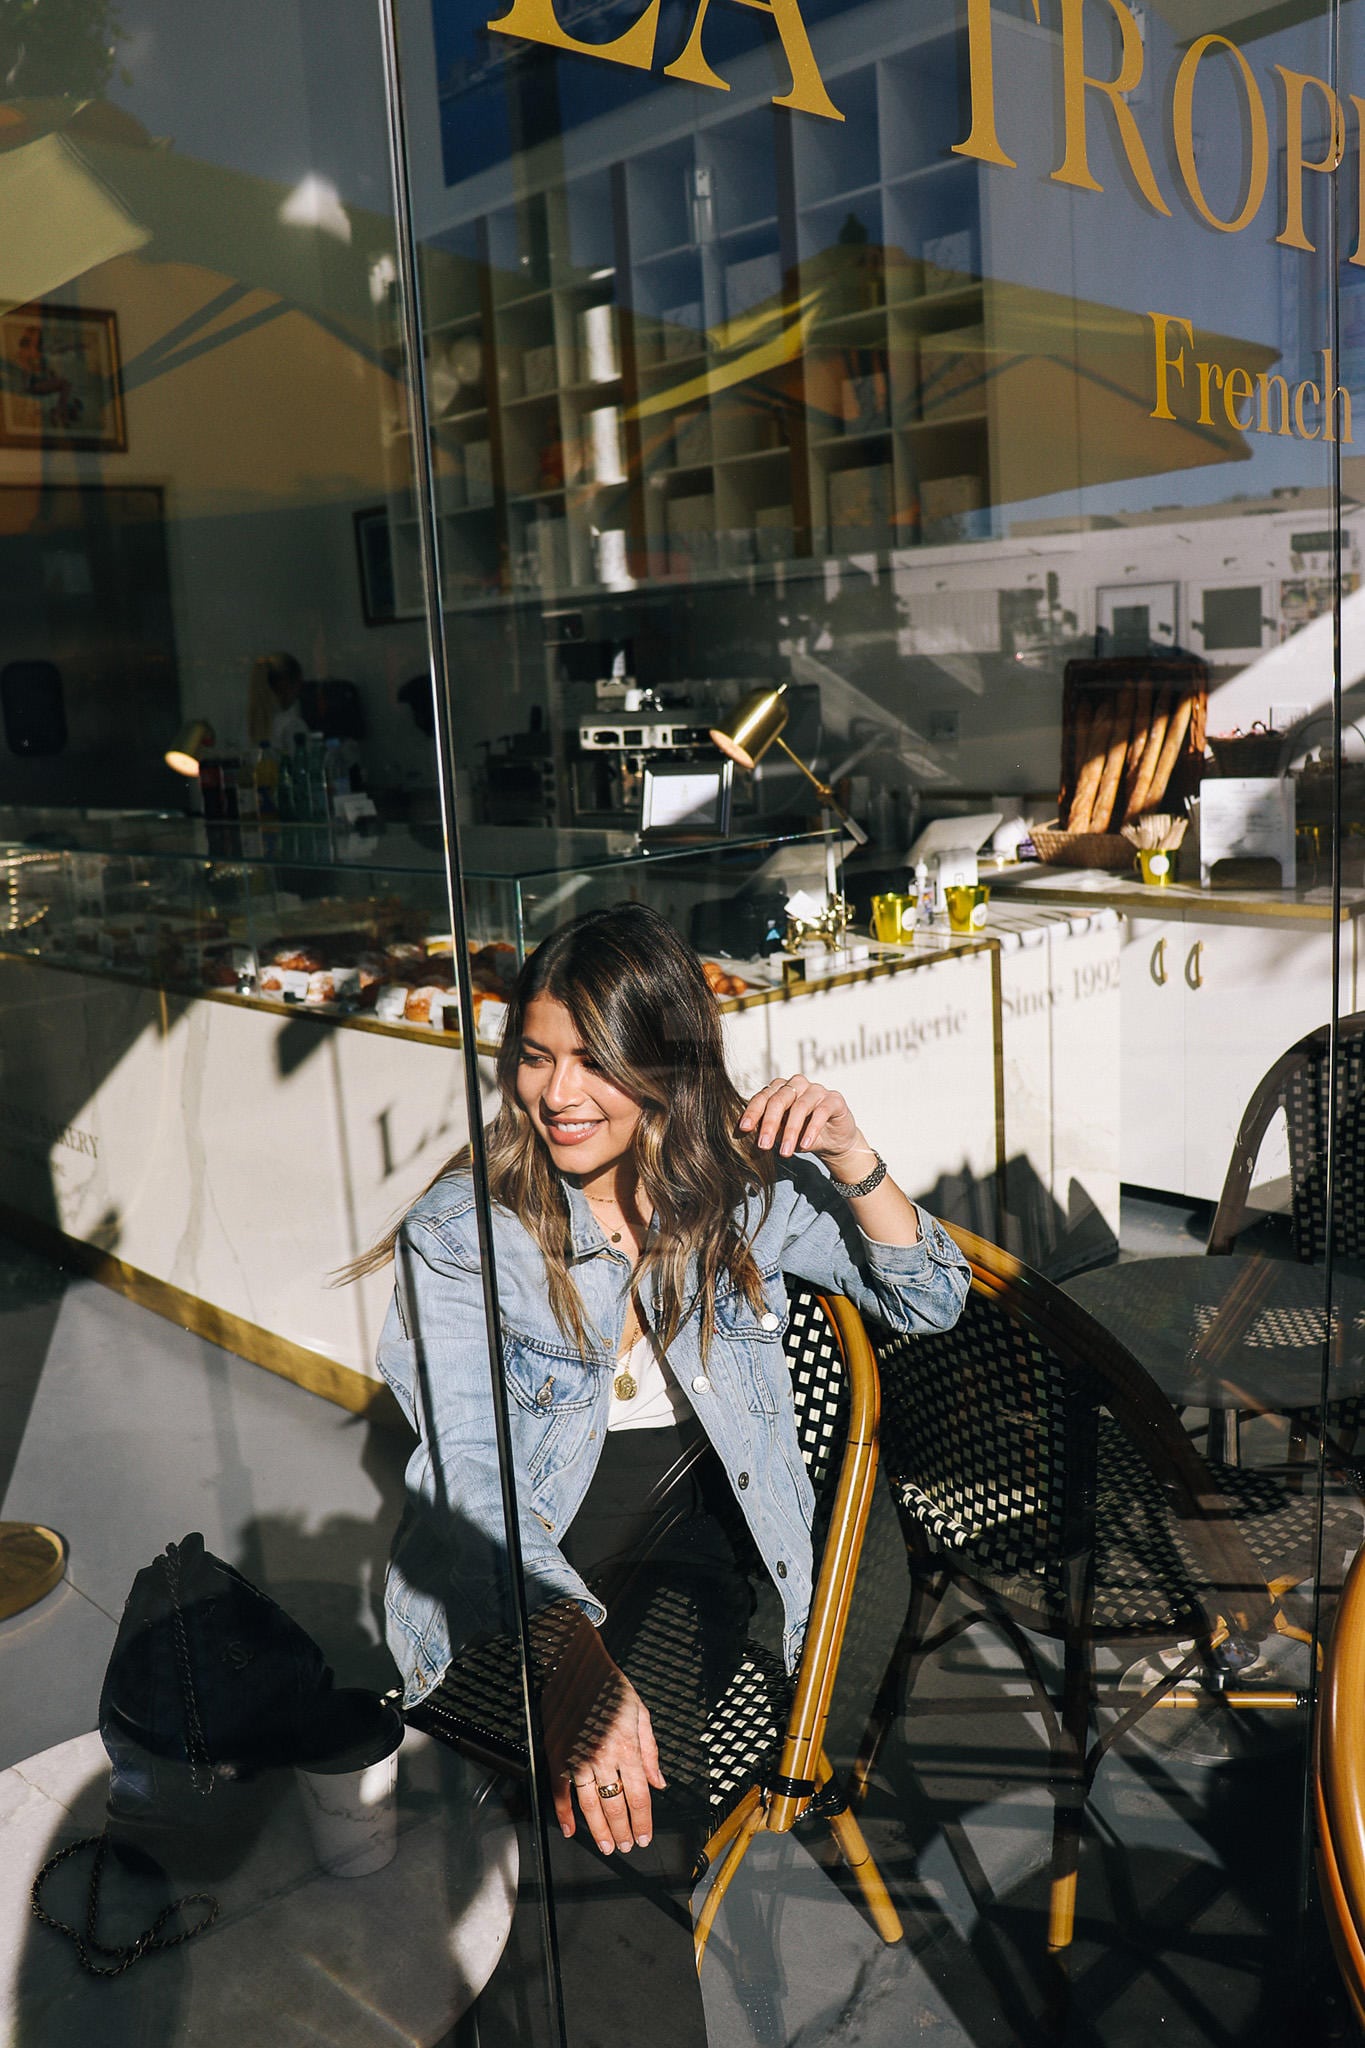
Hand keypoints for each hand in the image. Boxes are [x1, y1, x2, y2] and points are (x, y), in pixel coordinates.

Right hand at [542, 1634, 664, 1853]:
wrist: (576, 1667)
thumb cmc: (610, 1686)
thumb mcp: (640, 1713)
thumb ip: (650, 1751)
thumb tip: (659, 1782)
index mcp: (627, 1746)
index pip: (639, 1795)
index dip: (643, 1821)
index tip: (645, 1836)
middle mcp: (603, 1756)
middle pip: (615, 1805)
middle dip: (623, 1831)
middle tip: (627, 1846)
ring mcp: (578, 1758)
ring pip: (589, 1805)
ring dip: (599, 1830)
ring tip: (606, 1846)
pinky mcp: (558, 1755)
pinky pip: (560, 1792)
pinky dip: (564, 1813)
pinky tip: (570, 1829)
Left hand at [739, 1073, 871, 1167]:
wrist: (833, 1141)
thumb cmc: (802, 1134)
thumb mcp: (781, 1134)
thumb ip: (767, 1130)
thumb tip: (747, 1133)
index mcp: (779, 1089)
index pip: (763, 1097)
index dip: (753, 1112)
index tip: (744, 1129)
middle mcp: (797, 1084)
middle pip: (779, 1099)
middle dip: (769, 1124)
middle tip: (763, 1146)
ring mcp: (816, 1089)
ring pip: (800, 1106)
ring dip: (790, 1131)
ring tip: (785, 1153)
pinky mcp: (834, 1099)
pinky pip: (821, 1112)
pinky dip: (811, 1130)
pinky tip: (804, 1145)